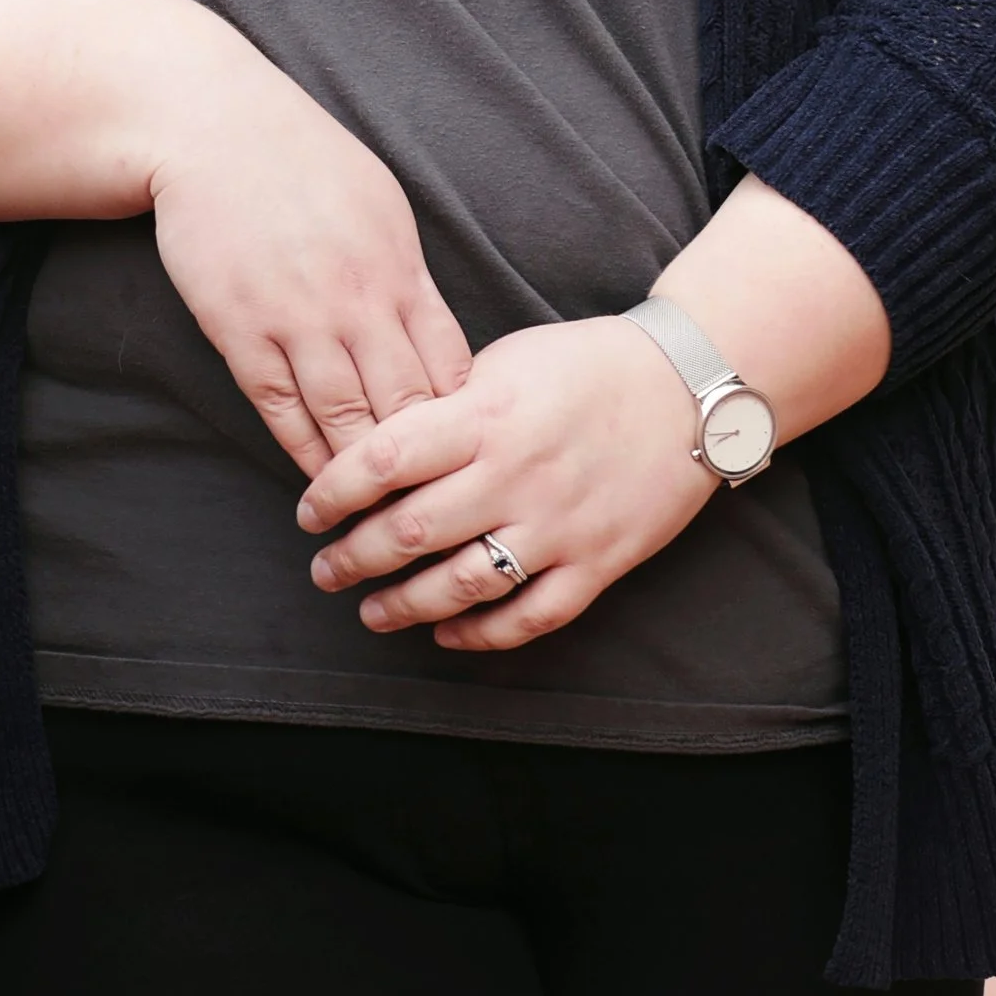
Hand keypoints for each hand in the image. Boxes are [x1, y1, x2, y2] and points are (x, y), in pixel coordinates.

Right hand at [0, 0, 469, 475]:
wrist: (209, 124)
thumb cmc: (300, 158)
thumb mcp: (378, 203)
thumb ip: (406, 273)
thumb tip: (434, 337)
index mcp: (399, 266)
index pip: (450, 369)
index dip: (463, 425)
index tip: (470, 462)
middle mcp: (356, 298)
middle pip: (406, 407)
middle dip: (425, 467)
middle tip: (436, 515)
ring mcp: (296, 318)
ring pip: (345, 421)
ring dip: (364, 476)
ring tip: (379, 520)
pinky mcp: (239, 329)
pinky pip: (281, 410)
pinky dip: (304, 452)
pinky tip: (318, 480)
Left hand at [295, 314, 707, 647]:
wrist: (687, 389)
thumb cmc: (586, 364)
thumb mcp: (504, 361)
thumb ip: (447, 405)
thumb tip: (384, 443)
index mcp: (485, 415)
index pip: (385, 458)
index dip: (334, 491)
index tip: (308, 510)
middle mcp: (515, 474)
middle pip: (412, 530)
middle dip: (354, 557)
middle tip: (325, 569)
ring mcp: (558, 525)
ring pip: (464, 584)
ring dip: (406, 606)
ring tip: (372, 612)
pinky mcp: (597, 562)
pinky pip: (531, 616)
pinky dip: (482, 634)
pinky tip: (446, 634)